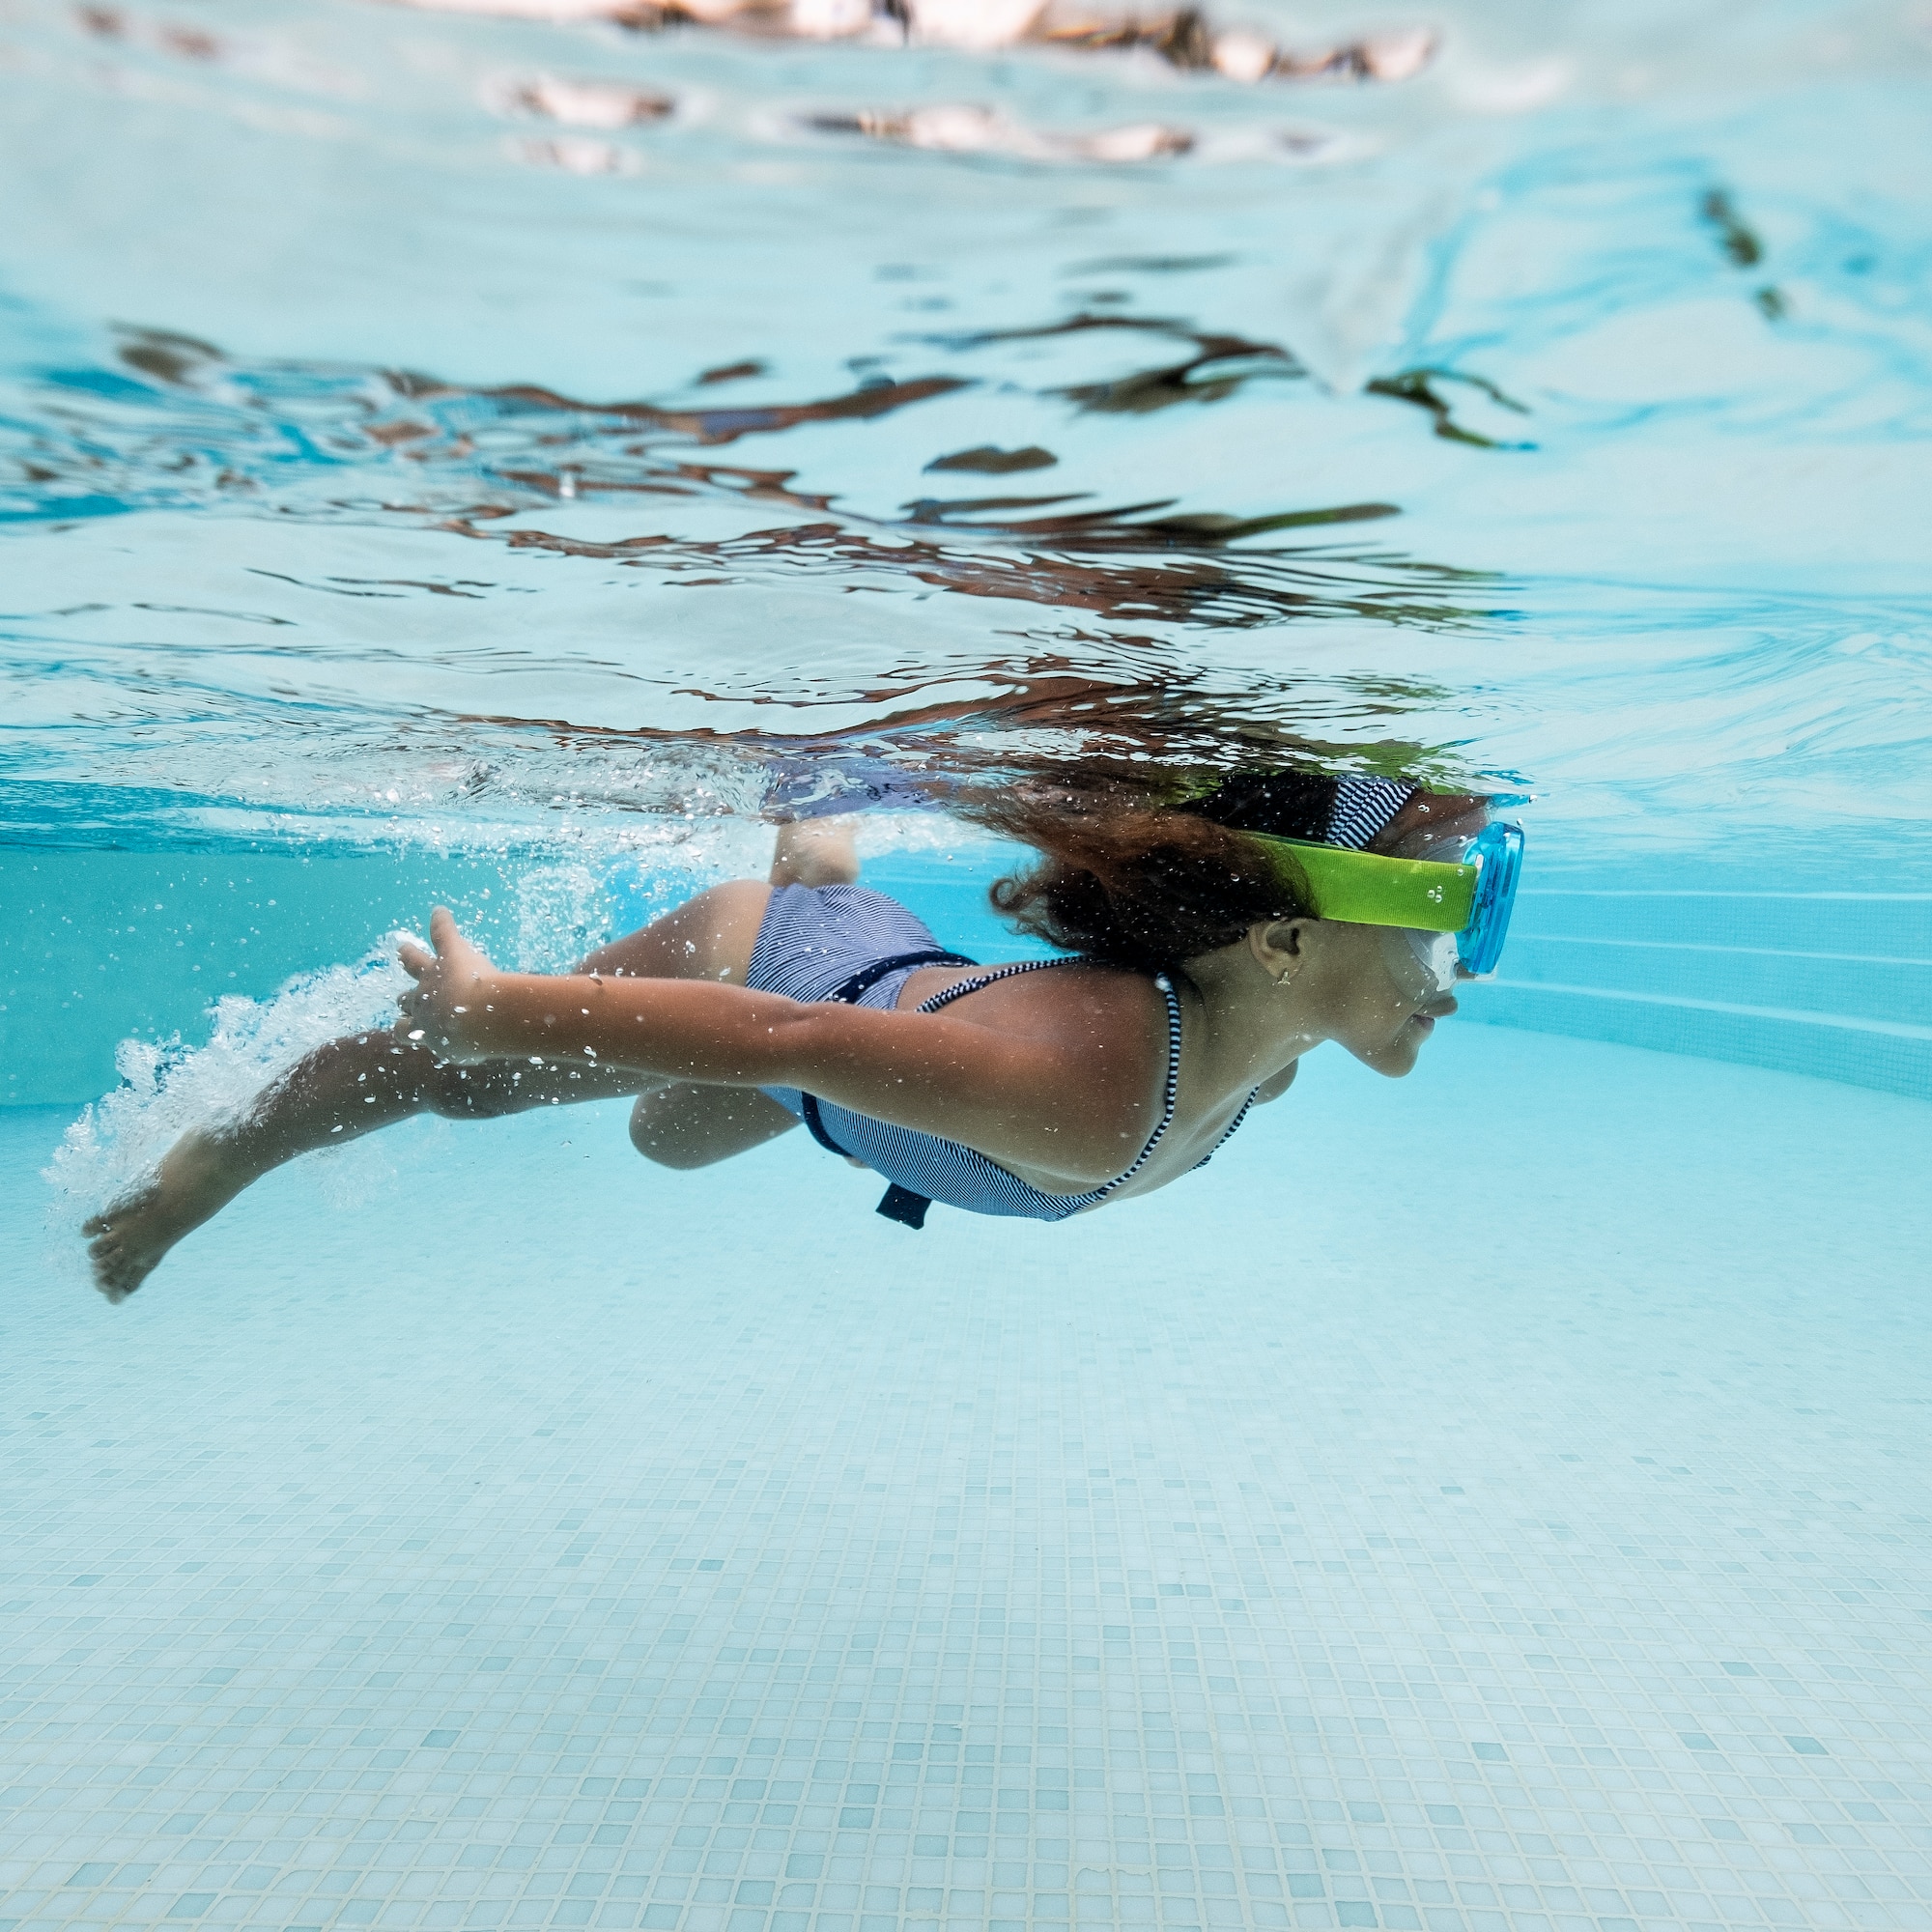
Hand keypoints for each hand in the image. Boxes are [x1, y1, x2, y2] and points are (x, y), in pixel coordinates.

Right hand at [396, 907, 505, 1061]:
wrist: (479, 1020)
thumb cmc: (478, 1041)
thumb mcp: (473, 1051)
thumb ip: (474, 1047)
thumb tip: (484, 1050)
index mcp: (424, 1028)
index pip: (405, 1029)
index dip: (405, 1024)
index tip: (405, 1021)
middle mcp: (421, 1003)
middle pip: (405, 999)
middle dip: (404, 999)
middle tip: (402, 997)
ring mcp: (433, 976)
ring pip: (414, 964)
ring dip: (409, 956)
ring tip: (405, 950)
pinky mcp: (450, 954)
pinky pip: (441, 933)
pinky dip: (441, 922)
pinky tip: (440, 913)